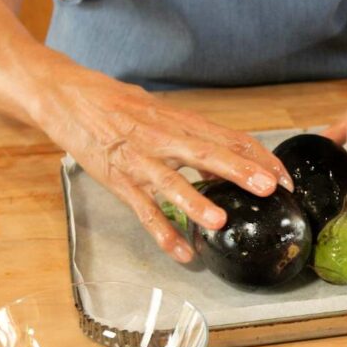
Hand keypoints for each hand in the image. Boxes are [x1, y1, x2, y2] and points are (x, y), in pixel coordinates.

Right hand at [33, 66, 292, 262]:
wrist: (63, 94)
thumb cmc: (113, 102)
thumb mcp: (158, 109)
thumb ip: (188, 130)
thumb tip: (222, 148)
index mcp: (178, 120)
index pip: (228, 137)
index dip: (258, 157)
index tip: (283, 177)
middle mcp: (162, 137)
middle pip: (207, 153)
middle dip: (240, 171)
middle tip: (269, 188)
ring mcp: (137, 160)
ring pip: (170, 182)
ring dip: (196, 202)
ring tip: (219, 221)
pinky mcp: (116, 179)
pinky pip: (141, 210)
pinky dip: (160, 232)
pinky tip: (181, 253)